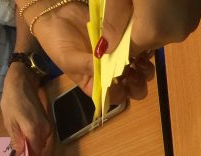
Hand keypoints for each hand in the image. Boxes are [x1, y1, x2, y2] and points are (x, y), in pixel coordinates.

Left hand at [1, 64, 52, 155]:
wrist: (24, 82)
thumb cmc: (13, 100)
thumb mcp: (10, 121)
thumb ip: (16, 140)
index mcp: (34, 133)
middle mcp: (45, 133)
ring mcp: (48, 130)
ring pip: (43, 151)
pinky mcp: (47, 127)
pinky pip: (43, 144)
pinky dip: (38, 153)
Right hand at [28, 1, 151, 101]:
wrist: (56, 14)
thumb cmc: (57, 42)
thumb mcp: (68, 58)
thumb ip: (87, 67)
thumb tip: (107, 75)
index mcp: (96, 85)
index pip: (115, 97)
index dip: (122, 92)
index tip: (121, 80)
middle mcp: (110, 76)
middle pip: (132, 88)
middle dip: (137, 83)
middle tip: (134, 71)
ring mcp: (118, 60)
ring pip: (140, 71)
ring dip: (144, 69)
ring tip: (140, 59)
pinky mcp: (124, 44)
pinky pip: (140, 51)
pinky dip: (144, 51)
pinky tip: (141, 46)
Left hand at [98, 0, 200, 55]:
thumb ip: (113, 19)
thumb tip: (106, 48)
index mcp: (153, 30)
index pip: (129, 50)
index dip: (117, 41)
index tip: (111, 27)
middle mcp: (175, 35)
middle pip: (148, 41)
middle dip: (135, 28)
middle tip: (128, 3)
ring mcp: (190, 24)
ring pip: (162, 31)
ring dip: (151, 20)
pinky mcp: (198, 12)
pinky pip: (175, 20)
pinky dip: (165, 12)